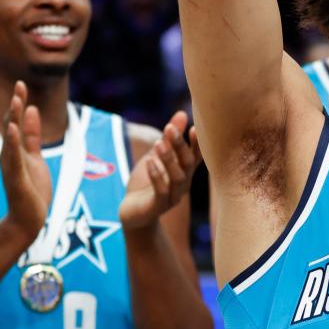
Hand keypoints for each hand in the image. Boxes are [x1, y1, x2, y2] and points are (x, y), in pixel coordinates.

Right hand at [0, 81, 51, 241]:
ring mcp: (11, 166)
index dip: (19, 102)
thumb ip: (32, 135)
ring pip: (10, 139)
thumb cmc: (32, 188)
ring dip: (13, 119)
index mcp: (15, 149)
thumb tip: (31, 109)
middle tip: (20, 85)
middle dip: (16, 105)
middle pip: (11, 125)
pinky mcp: (15, 178)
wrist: (28, 219)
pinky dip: (12, 143)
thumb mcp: (34, 156)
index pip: (15, 121)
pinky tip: (12, 129)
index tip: (22, 84)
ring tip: (16, 101)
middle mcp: (9, 155)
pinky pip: (14, 158)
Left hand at [119, 111, 201, 232]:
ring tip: (158, 143)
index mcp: (184, 171)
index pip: (195, 155)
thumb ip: (169, 138)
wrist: (132, 214)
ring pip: (177, 178)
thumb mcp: (156, 157)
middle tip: (169, 127)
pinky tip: (149, 162)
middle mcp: (183, 184)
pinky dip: (157, 176)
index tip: (193, 127)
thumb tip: (182, 113)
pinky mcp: (157, 207)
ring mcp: (172, 196)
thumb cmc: (146, 183)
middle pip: (186, 163)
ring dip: (169, 159)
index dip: (196, 143)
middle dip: (179, 145)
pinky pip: (161, 192)